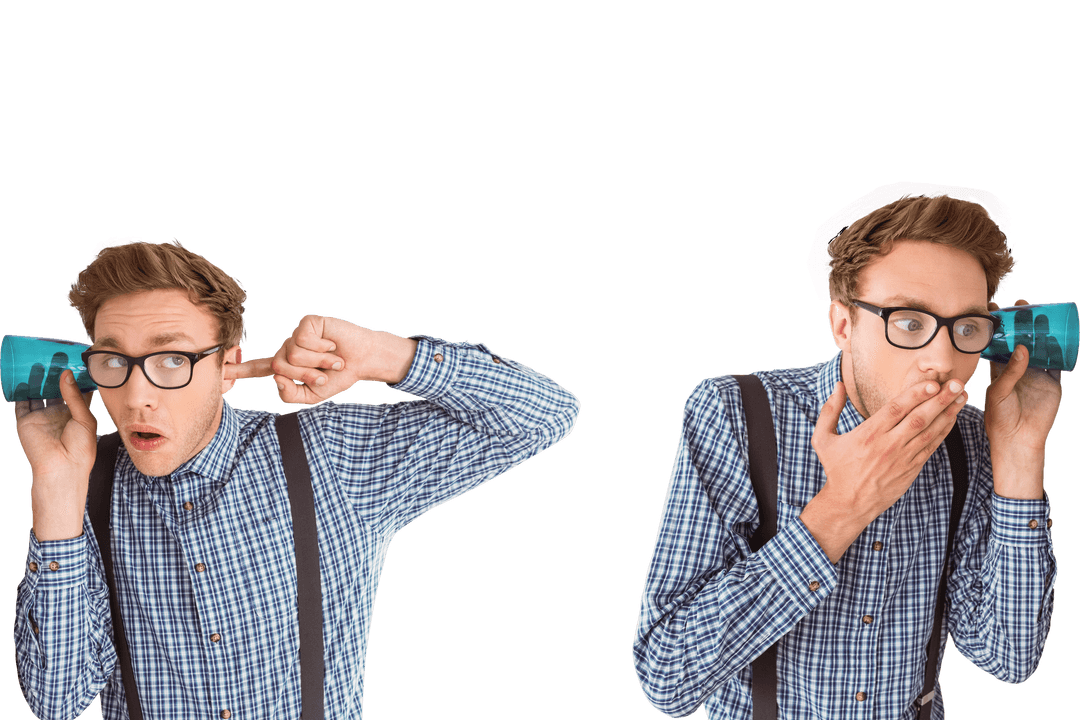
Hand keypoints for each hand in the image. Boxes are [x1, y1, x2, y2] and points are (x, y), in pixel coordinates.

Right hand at [14, 369, 97, 539]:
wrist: (61, 469)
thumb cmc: (80, 448)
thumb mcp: (84, 418)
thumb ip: (75, 396)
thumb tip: (65, 373)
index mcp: (76, 413)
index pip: (75, 389)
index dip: (75, 375)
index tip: (75, 357)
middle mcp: (58, 412)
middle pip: (54, 387)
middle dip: (54, 372)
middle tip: (54, 353)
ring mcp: (42, 416)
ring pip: (37, 391)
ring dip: (36, 377)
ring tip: (37, 358)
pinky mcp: (26, 421)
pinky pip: (20, 401)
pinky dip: (18, 389)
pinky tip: (18, 374)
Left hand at [225, 315, 417, 403]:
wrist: (363, 361)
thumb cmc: (339, 377)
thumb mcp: (313, 395)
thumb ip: (290, 394)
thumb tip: (276, 377)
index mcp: (287, 367)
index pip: (258, 369)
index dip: (239, 370)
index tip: (220, 370)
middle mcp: (288, 349)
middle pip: (279, 367)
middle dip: (306, 376)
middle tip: (326, 374)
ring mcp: (296, 336)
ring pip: (291, 356)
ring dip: (317, 364)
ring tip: (332, 360)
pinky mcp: (307, 324)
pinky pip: (303, 341)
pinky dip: (321, 349)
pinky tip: (331, 346)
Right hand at [801, 378, 966, 561]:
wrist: (848, 503)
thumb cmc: (836, 469)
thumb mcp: (822, 438)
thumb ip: (830, 410)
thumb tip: (839, 385)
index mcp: (868, 434)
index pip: (896, 409)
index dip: (915, 394)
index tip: (932, 383)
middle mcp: (888, 444)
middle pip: (918, 418)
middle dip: (939, 399)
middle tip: (956, 384)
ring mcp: (902, 458)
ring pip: (930, 431)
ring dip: (948, 413)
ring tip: (962, 396)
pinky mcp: (911, 468)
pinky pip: (931, 446)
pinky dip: (944, 431)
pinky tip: (952, 418)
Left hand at [984, 299, 1062, 497]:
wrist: (1019, 440)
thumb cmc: (1000, 418)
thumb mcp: (997, 393)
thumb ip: (1008, 372)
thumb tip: (1021, 349)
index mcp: (998, 369)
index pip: (998, 342)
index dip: (997, 327)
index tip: (994, 309)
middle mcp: (1018, 367)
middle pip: (1021, 339)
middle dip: (1022, 322)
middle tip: (1023, 304)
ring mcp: (1036, 373)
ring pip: (1040, 346)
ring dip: (1042, 330)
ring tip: (1042, 313)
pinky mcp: (1052, 380)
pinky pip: (1057, 360)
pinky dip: (1060, 348)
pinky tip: (1061, 334)